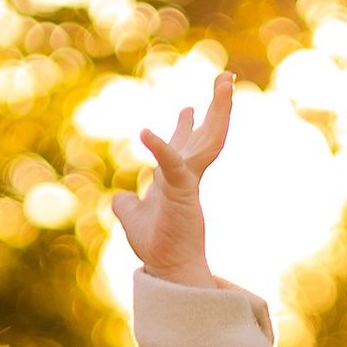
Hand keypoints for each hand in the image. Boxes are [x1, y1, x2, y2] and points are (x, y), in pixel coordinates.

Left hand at [109, 75, 231, 287]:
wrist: (167, 268)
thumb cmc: (156, 246)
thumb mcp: (133, 218)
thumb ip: (127, 204)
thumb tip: (121, 197)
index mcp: (177, 179)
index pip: (185, 145)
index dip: (187, 126)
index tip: (189, 109)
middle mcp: (186, 175)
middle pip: (206, 134)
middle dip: (217, 106)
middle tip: (225, 78)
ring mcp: (187, 181)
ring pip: (207, 139)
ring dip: (218, 109)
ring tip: (225, 81)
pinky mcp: (182, 191)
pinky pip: (171, 163)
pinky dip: (160, 147)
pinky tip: (146, 132)